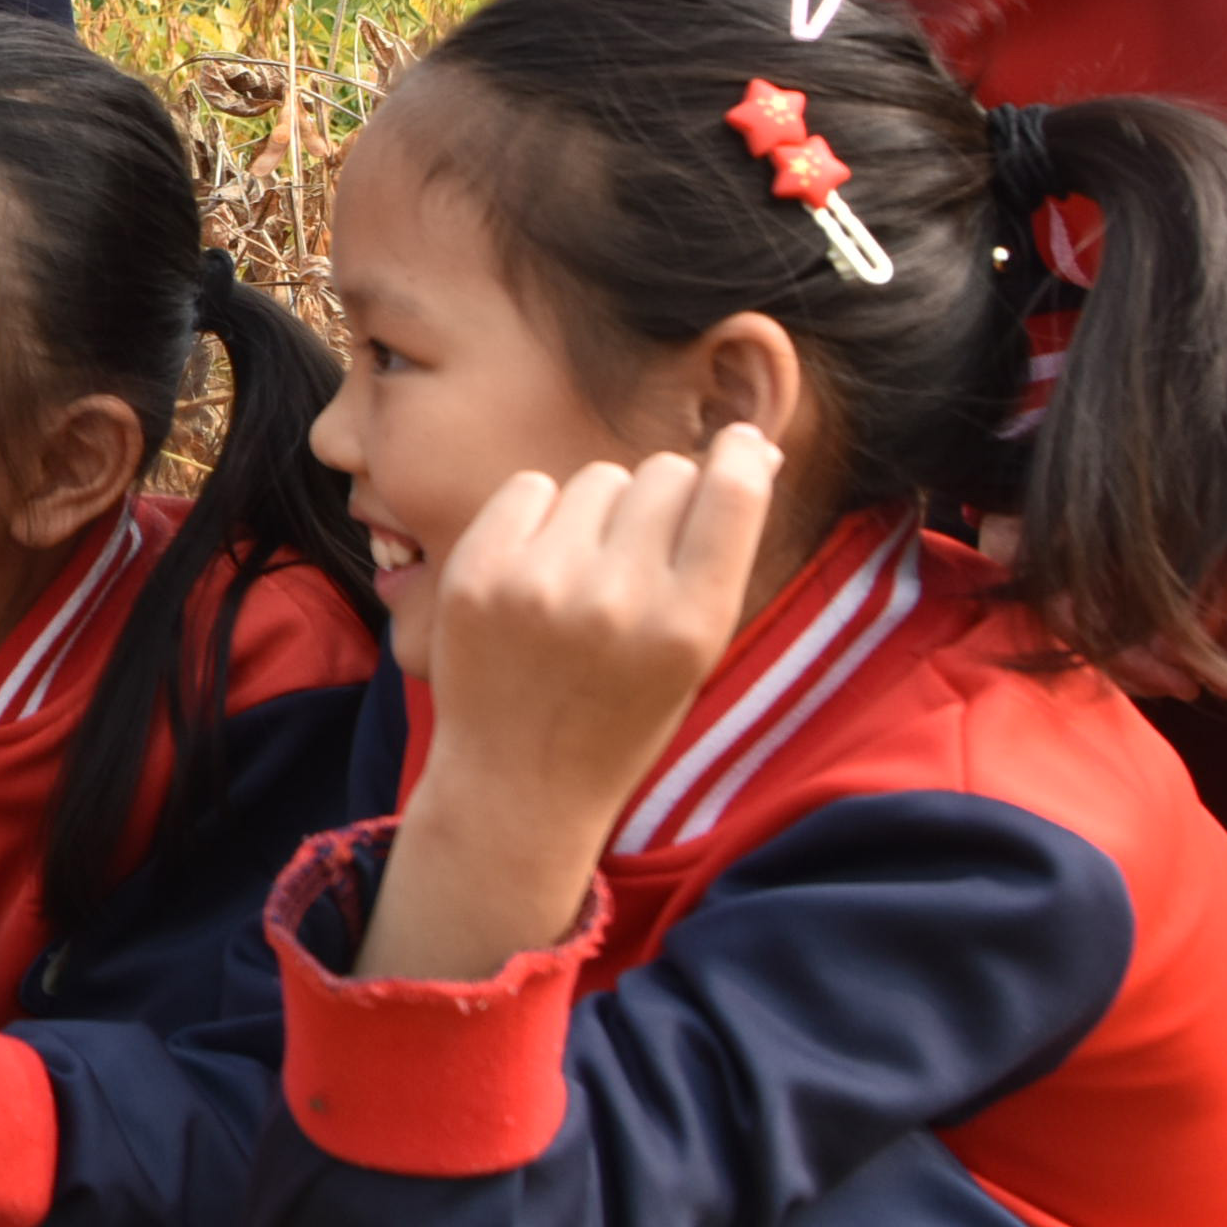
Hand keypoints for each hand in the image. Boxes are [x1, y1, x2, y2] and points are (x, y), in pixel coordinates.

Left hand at [359, 427, 780, 985]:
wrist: (517, 785)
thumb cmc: (621, 714)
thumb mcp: (695, 653)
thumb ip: (720, 559)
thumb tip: (750, 451)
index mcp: (689, 626)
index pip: (731, 492)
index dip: (741, 454)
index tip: (740, 442)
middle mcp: (618, 599)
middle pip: (665, 473)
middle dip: (663, 498)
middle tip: (641, 553)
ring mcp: (540, 584)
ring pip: (597, 478)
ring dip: (599, 511)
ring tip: (584, 576)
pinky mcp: (477, 574)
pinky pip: (529, 488)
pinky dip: (538, 515)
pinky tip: (537, 570)